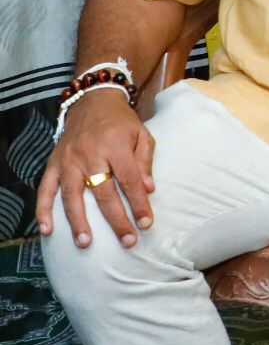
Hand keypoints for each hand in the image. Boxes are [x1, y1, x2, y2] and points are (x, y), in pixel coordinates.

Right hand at [36, 89, 154, 248]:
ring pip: (72, 195)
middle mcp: (90, 154)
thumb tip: (148, 190)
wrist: (93, 101)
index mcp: (115, 146)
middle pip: (104, 193)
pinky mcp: (53, 163)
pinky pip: (45, 189)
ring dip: (78, 221)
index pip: (130, 180)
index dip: (139, 203)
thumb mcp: (142, 135)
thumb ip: (145, 162)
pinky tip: (47, 230)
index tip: (147, 223)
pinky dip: (44, 210)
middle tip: (127, 241)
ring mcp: (68, 160)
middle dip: (116, 219)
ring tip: (85, 242)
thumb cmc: (122, 123)